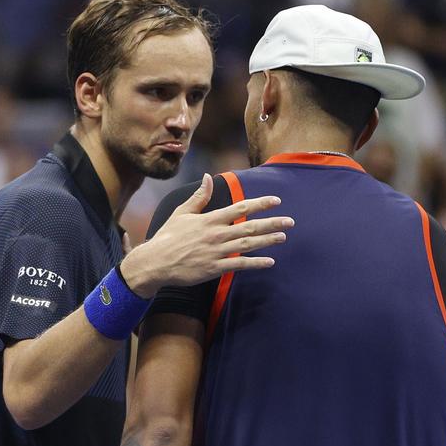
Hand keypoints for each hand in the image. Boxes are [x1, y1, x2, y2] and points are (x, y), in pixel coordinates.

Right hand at [121, 174, 292, 297]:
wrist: (156, 262)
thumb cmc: (168, 237)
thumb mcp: (181, 213)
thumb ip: (199, 197)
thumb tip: (207, 177)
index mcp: (210, 219)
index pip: (240, 208)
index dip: (260, 203)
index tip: (276, 200)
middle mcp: (216, 234)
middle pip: (250, 226)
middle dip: (272, 223)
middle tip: (290, 221)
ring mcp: (217, 252)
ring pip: (248, 245)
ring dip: (268, 241)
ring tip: (283, 237)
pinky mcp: (214, 268)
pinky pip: (240, 265)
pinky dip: (256, 263)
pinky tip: (270, 262)